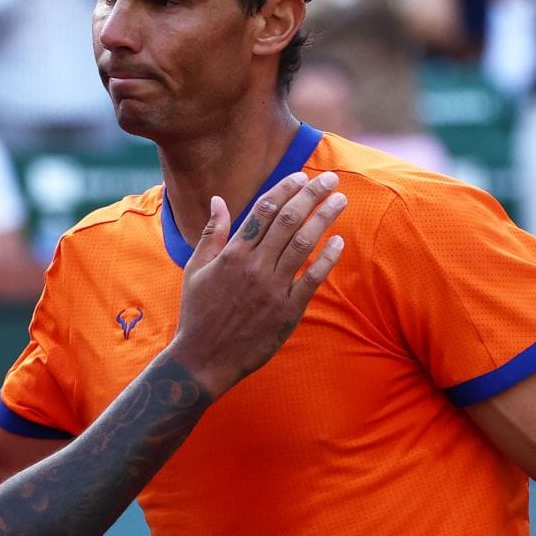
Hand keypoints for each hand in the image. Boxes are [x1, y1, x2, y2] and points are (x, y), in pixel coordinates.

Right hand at [165, 172, 345, 398]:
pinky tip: (338, 241)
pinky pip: (312, 279)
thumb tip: (219, 200)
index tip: (300, 176)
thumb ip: (211, 234)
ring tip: (340, 200)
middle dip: (311, 194)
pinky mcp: (287, 311)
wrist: (204, 359)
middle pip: (288, 220)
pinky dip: (327, 258)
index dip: (284, 189)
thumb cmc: (197, 313)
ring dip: (324, 218)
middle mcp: (254, 267)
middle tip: (330, 179)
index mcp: (231, 254)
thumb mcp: (195, 269)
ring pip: (303, 243)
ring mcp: (272, 289)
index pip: (263, 210)